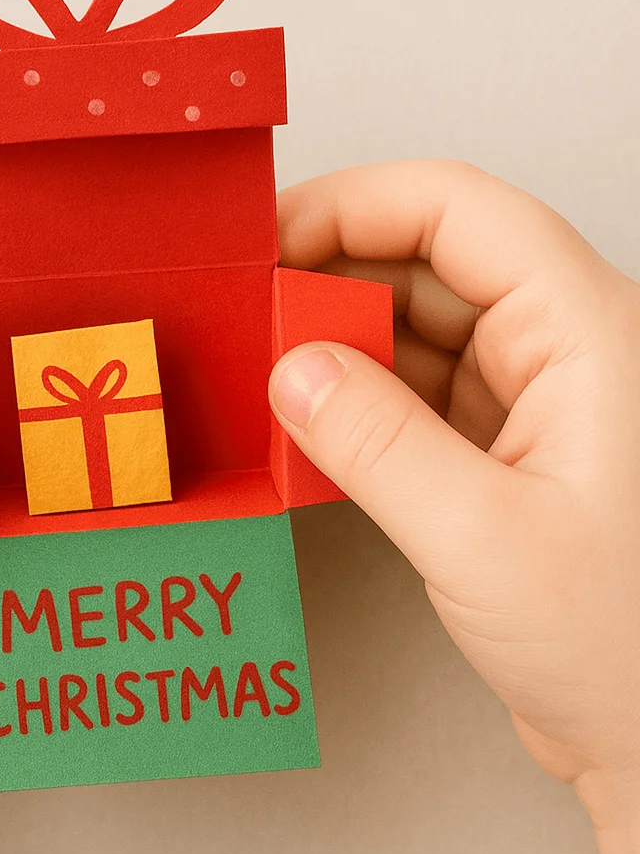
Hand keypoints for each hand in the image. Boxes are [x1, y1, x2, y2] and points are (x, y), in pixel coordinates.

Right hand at [270, 161, 639, 853]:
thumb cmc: (627, 648)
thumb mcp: (483, 537)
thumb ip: (375, 442)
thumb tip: (293, 369)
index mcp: (587, 334)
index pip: (462, 212)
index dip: (358, 205)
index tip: (274, 236)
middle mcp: (565, 352)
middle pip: (432, 264)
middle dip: (333, 279)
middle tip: (251, 315)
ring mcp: (536, 405)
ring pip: (419, 330)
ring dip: (340, 345)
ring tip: (266, 373)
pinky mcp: (508, 459)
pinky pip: (419, 396)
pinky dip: (360, 405)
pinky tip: (309, 429)